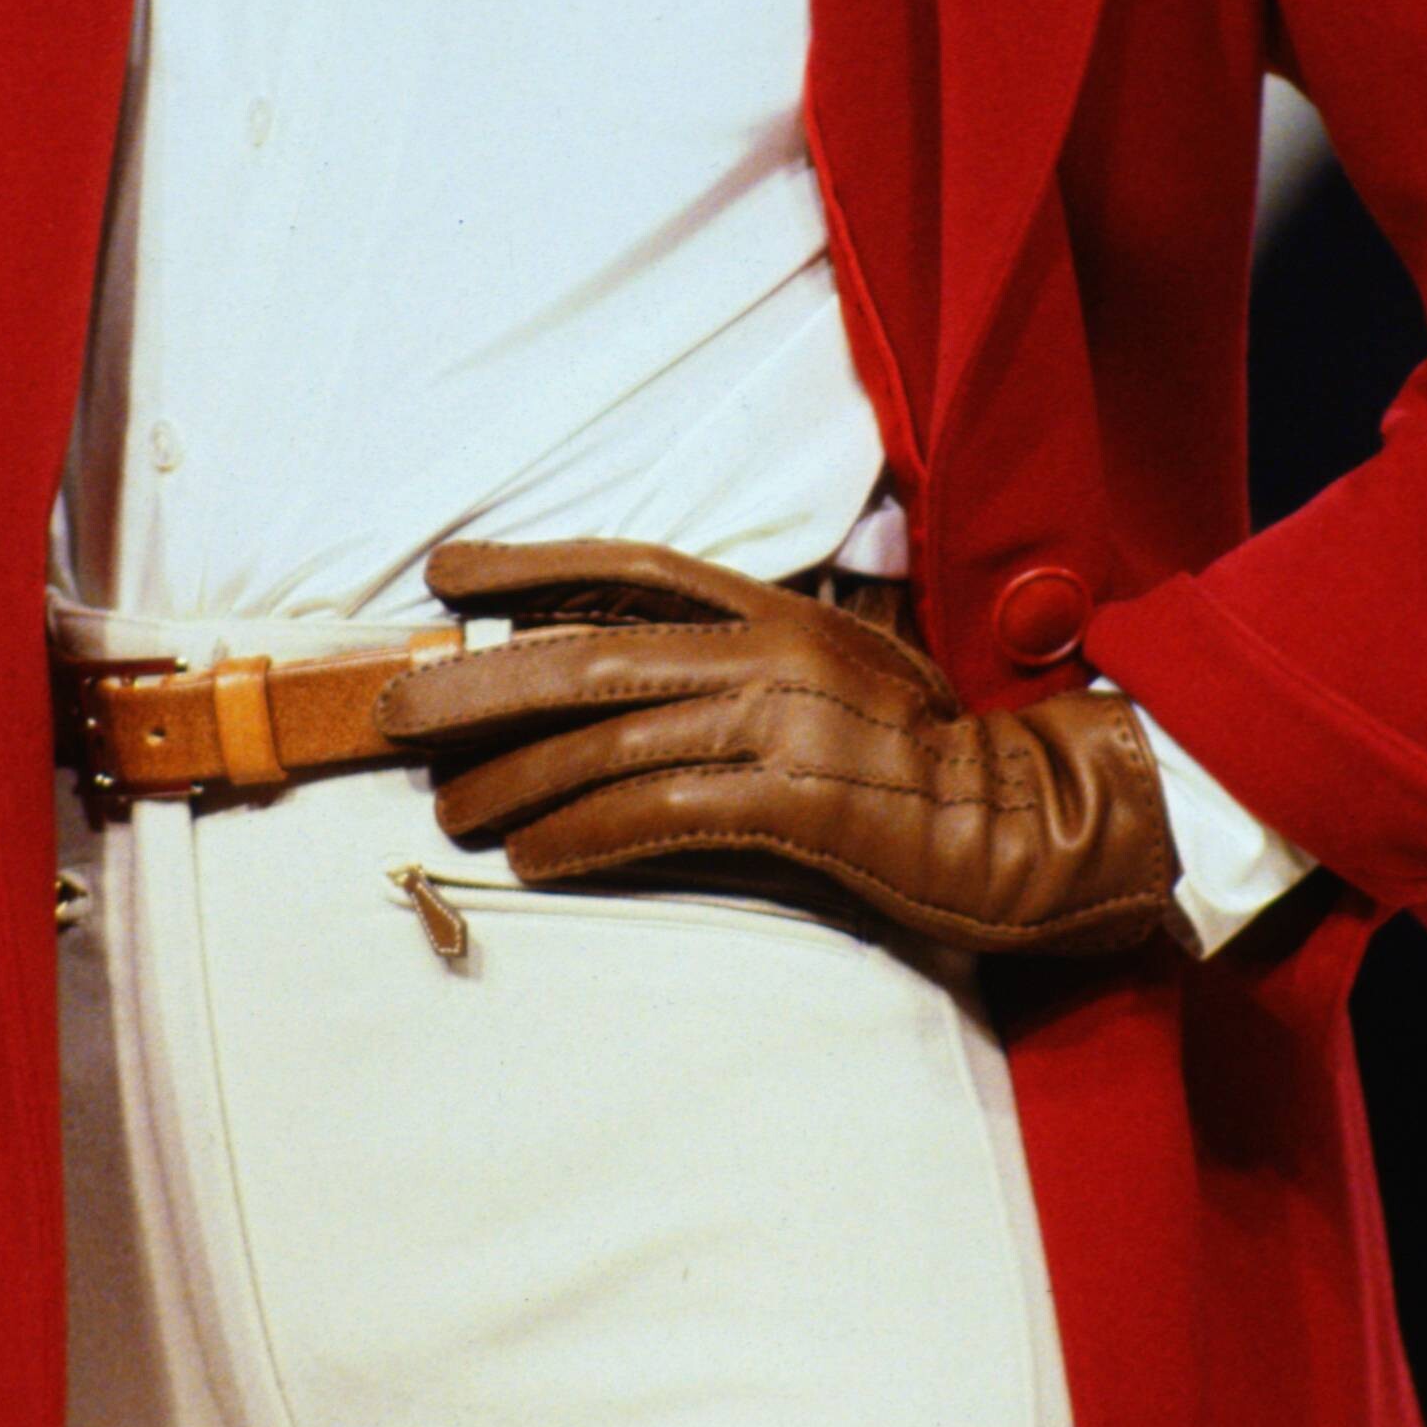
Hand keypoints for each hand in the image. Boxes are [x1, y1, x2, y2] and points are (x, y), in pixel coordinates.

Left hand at [380, 538, 1178, 952]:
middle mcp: (768, 655)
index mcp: (778, 612)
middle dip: (476, 685)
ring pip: (606, 745)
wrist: (1032, 823)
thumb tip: (646, 676)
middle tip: (393, 712)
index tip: (447, 576)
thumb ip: (754, 665)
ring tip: (449, 809)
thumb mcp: (847, 677)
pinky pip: (655, 816)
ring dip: (512, 782)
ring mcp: (779, 726)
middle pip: (587, 657)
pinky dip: (580, 838)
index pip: (630, 569)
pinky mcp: (790, 803)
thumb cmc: (937, 760)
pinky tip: (531, 860)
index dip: (532, 567)